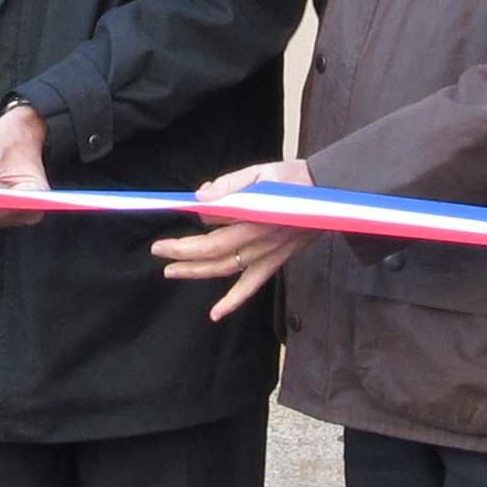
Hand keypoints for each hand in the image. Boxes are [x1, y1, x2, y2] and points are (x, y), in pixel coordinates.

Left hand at [153, 159, 311, 321]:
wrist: (329, 194)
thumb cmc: (293, 180)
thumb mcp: (261, 172)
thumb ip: (230, 184)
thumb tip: (201, 196)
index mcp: (253, 215)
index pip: (212, 226)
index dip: (191, 225)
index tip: (169, 223)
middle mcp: (257, 238)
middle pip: (213, 251)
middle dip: (182, 252)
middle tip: (157, 251)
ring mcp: (266, 254)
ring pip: (225, 269)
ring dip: (196, 272)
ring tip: (171, 272)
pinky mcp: (275, 262)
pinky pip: (251, 286)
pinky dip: (233, 301)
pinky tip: (216, 313)